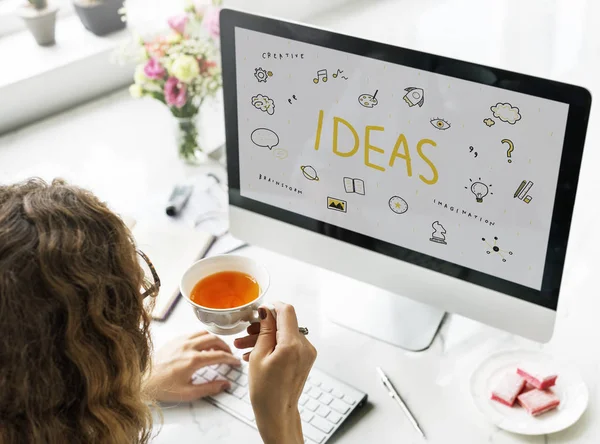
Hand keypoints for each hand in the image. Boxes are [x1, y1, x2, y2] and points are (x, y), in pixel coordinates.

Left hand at [145, 331, 239, 402]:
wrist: (142, 380)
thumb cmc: (162, 387)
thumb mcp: (188, 393)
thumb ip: (209, 388)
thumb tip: (225, 384)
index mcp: (193, 360)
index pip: (219, 355)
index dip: (230, 358)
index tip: (236, 362)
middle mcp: (188, 347)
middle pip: (214, 339)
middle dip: (225, 346)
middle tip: (228, 354)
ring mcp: (180, 341)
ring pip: (204, 333)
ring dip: (214, 339)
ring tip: (217, 349)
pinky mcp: (174, 340)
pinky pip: (193, 333)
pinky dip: (202, 337)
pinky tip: (202, 346)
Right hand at [234, 302, 316, 443]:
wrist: (276, 413)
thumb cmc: (265, 391)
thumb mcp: (258, 355)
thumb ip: (265, 330)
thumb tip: (267, 312)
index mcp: (292, 344)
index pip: (287, 311)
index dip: (272, 307)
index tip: (260, 310)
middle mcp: (304, 346)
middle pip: (284, 324)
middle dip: (263, 326)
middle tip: (246, 333)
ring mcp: (306, 353)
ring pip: (284, 334)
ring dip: (266, 337)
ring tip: (244, 346)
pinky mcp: (305, 359)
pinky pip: (288, 344)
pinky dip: (274, 346)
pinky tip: (256, 353)